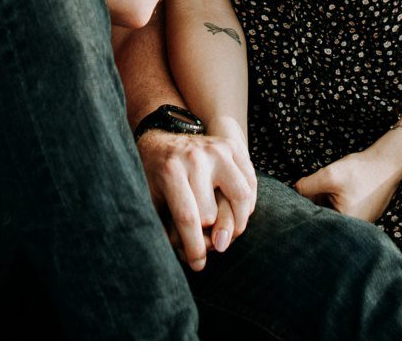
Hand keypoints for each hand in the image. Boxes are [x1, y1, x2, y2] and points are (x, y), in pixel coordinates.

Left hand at [135, 125, 257, 270]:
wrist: (162, 137)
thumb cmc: (153, 176)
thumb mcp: (150, 199)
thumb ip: (167, 227)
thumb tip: (191, 259)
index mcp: (171, 170)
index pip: (188, 218)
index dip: (195, 247)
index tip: (198, 265)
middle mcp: (196, 157)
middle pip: (212, 213)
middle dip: (209, 237)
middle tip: (208, 247)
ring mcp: (218, 150)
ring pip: (240, 199)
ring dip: (235, 223)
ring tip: (226, 236)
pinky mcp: (232, 148)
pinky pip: (250, 184)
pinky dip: (247, 206)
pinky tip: (236, 217)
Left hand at [292, 138, 401, 224]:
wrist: (388, 162)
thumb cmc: (361, 170)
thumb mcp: (329, 175)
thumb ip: (308, 186)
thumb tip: (294, 191)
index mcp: (347, 223)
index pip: (317, 222)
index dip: (305, 210)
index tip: (298, 199)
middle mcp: (356, 228)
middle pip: (325, 218)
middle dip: (316, 204)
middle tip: (315, 189)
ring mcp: (361, 222)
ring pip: (333, 213)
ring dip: (326, 201)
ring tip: (333, 187)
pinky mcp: (364, 214)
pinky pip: (343, 210)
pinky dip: (337, 200)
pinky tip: (340, 188)